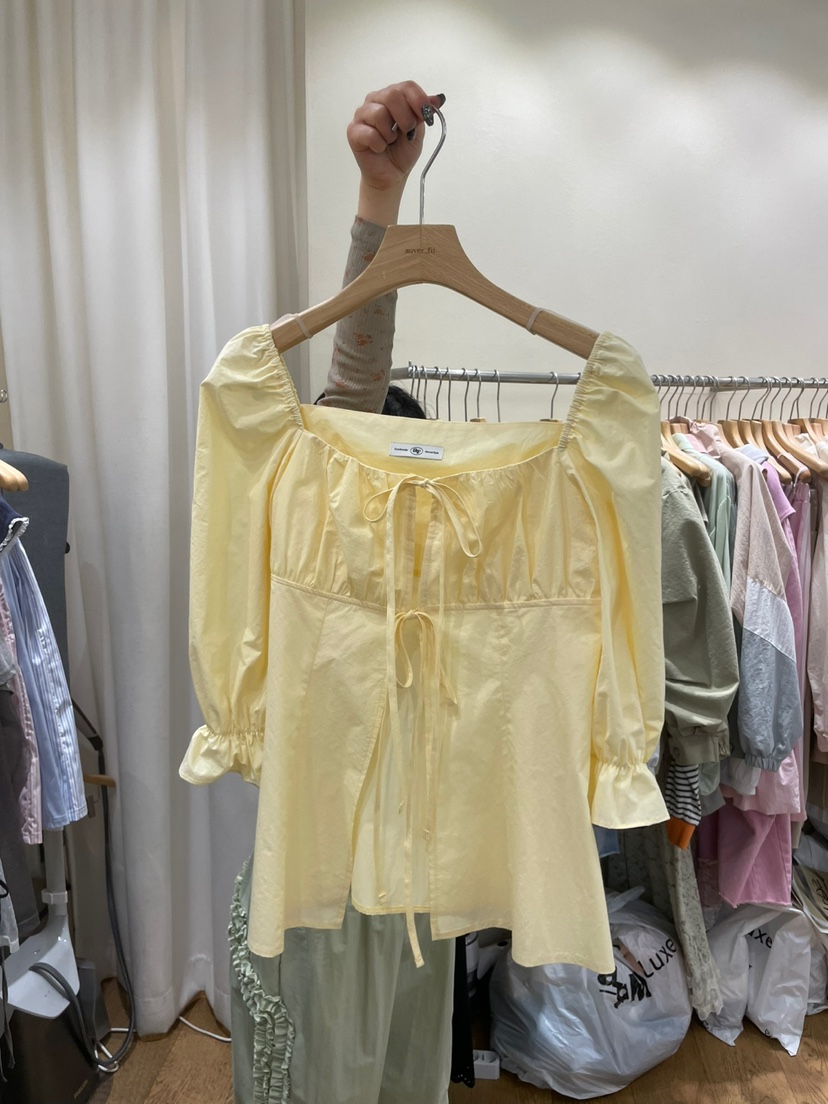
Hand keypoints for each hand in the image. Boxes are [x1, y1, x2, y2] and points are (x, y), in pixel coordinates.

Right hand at [348, 81, 444, 225]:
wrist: (392, 174)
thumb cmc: (402, 151)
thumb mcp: (419, 130)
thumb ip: (424, 113)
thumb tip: (438, 99)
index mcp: (392, 96)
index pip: (406, 86)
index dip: (418, 100)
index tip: (426, 116)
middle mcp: (375, 100)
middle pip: (392, 95)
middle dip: (405, 117)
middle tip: (408, 133)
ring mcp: (362, 115)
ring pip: (379, 113)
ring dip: (390, 133)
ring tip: (390, 142)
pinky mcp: (353, 131)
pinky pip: (370, 133)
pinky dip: (380, 144)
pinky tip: (379, 148)